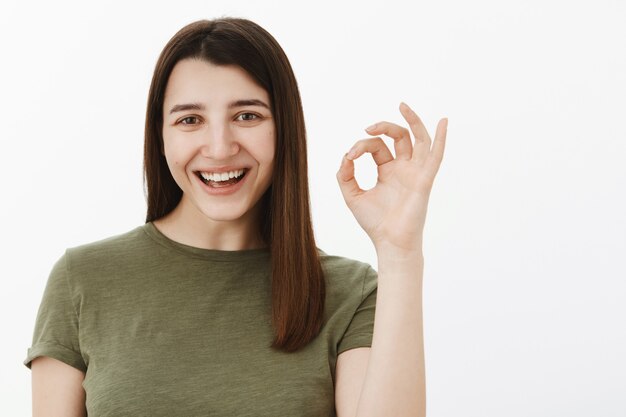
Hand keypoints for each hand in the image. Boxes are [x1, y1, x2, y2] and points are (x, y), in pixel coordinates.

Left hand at [336, 102, 447, 253]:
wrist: (389, 242)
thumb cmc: (374, 223)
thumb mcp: (352, 196)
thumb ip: (345, 176)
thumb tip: (346, 156)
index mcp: (388, 171)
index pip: (377, 147)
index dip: (361, 146)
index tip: (349, 158)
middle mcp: (404, 168)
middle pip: (399, 137)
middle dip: (383, 127)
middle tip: (368, 127)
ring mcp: (416, 172)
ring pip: (419, 139)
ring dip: (412, 121)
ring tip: (402, 105)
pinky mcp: (424, 179)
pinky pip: (436, 156)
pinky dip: (441, 138)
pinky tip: (443, 121)